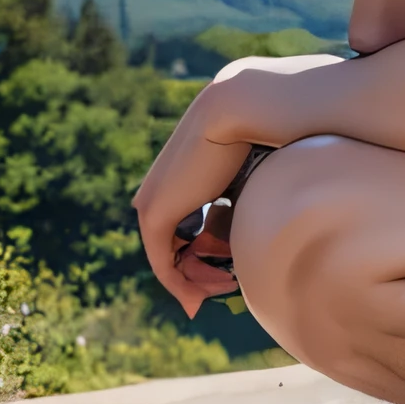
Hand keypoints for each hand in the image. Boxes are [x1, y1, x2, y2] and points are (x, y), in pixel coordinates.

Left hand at [134, 88, 251, 316]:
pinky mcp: (154, 215)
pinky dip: (182, 284)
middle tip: (226, 289)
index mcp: (173, 182)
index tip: (227, 277)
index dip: (201, 261)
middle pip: (172, 250)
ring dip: (194, 283)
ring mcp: (150, 205)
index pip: (181, 233)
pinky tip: (205, 294)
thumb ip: (235, 202)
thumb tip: (249, 228)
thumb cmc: (254, 134)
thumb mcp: (241, 176)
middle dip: (198, 277)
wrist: (238, 109)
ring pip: (167, 260)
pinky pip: (163, 263)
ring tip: (225, 289)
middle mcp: (154, 194)